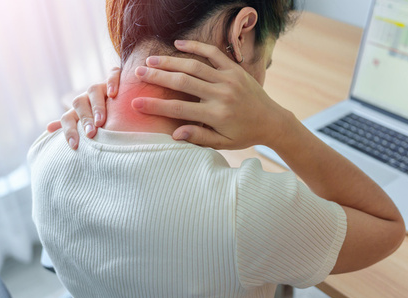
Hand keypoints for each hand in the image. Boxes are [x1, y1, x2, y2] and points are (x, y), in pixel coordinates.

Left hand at [47, 67, 121, 148]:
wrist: (120, 97)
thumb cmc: (103, 115)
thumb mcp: (87, 122)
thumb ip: (70, 126)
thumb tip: (48, 128)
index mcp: (78, 109)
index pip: (67, 118)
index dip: (69, 130)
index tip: (74, 146)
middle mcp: (87, 96)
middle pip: (79, 103)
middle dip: (84, 119)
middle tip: (90, 134)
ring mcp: (101, 86)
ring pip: (93, 90)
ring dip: (96, 106)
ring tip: (100, 120)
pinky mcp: (116, 78)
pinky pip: (113, 74)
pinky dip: (112, 82)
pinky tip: (113, 94)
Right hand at [132, 40, 293, 149]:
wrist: (272, 121)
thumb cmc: (244, 135)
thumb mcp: (223, 143)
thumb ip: (199, 138)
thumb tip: (175, 135)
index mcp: (216, 115)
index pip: (179, 109)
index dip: (155, 106)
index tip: (135, 104)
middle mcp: (221, 94)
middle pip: (182, 82)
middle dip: (157, 77)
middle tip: (137, 73)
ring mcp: (229, 79)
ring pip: (194, 66)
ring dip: (170, 61)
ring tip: (150, 61)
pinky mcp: (235, 69)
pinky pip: (213, 54)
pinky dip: (196, 47)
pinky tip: (178, 44)